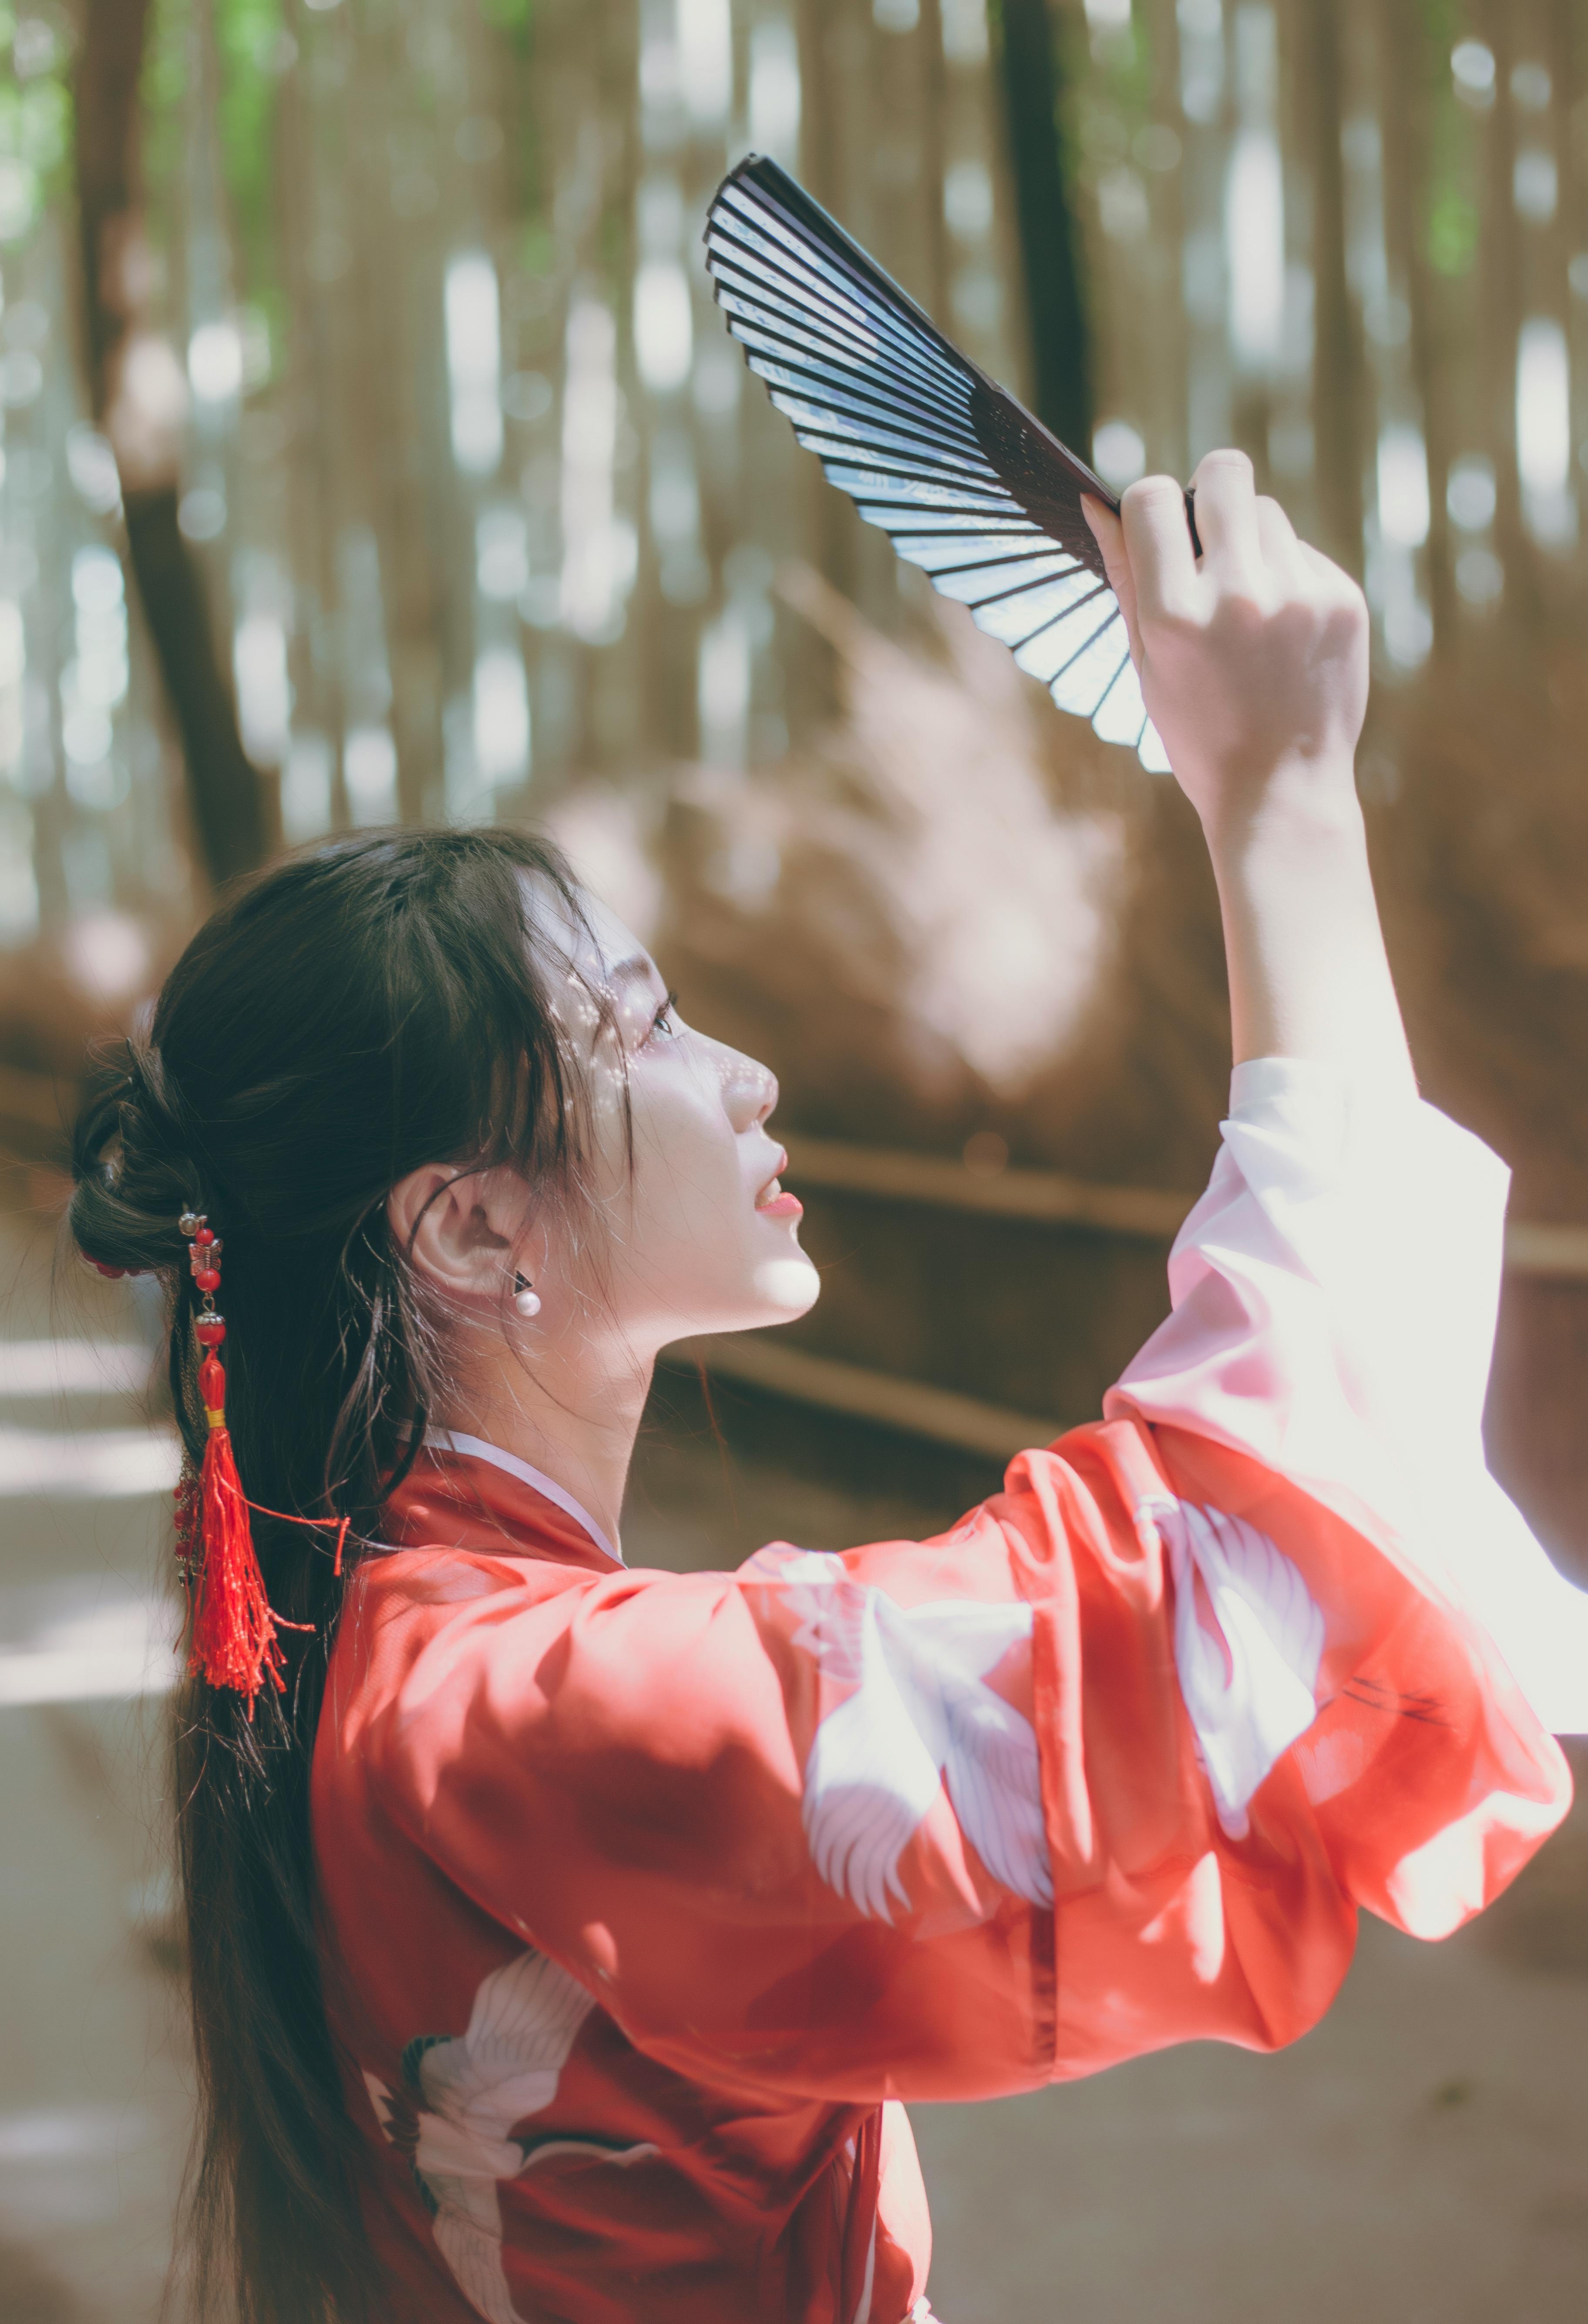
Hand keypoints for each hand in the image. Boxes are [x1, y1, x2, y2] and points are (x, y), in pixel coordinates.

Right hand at [1083, 451, 1368, 846]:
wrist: (1280, 791)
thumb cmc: (1199, 732)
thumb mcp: (1145, 663)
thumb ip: (1125, 577)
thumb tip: (1095, 503)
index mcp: (1175, 616)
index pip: (1152, 498)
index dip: (1149, 505)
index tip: (1157, 529)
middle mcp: (1238, 596)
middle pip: (1224, 473)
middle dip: (1210, 494)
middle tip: (1208, 539)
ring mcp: (1298, 596)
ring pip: (1268, 513)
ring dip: (1250, 543)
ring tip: (1248, 610)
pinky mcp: (1342, 600)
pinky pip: (1303, 552)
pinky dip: (1287, 577)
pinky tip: (1283, 634)